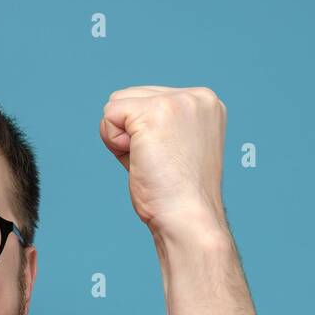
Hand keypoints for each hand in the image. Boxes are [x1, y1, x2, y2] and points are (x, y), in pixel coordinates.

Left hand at [100, 85, 226, 242]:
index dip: (142, 134)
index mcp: (205, 103)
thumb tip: (116, 114)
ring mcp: (177, 102)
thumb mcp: (173, 148)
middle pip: (129, 96)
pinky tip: (138, 160)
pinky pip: (109, 115)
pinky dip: (112, 142)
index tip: (165, 160)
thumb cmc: (177, 195)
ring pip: (116, 103)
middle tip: (155, 164)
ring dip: (119, 137)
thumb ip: (154, 126)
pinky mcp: (154, 113)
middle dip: (129, 133)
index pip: (148, 99)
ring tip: (148, 161)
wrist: (188, 218)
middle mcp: (196, 96)